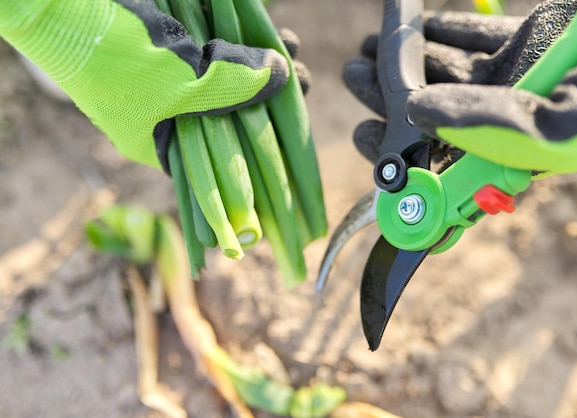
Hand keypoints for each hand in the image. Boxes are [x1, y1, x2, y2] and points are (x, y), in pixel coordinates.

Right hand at [0, 0, 289, 169]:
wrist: (61, 7)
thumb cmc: (115, 60)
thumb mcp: (182, 83)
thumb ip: (234, 85)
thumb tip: (285, 80)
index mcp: (166, 144)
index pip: (224, 159)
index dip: (262, 146)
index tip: (294, 129)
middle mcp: (171, 116)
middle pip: (233, 113)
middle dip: (269, 97)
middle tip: (300, 82)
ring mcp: (171, 81)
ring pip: (229, 77)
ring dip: (262, 64)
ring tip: (290, 48)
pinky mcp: (173, 50)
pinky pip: (217, 50)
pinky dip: (242, 42)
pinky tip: (270, 32)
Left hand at [344, 0, 576, 176]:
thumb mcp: (564, 122)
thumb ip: (490, 126)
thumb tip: (418, 114)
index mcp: (520, 156)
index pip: (447, 167)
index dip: (404, 160)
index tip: (365, 139)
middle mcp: (513, 122)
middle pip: (437, 119)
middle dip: (389, 99)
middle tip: (350, 77)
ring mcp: (521, 81)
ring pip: (449, 75)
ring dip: (405, 60)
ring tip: (364, 49)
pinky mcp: (531, 43)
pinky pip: (477, 38)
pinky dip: (444, 30)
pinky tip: (416, 23)